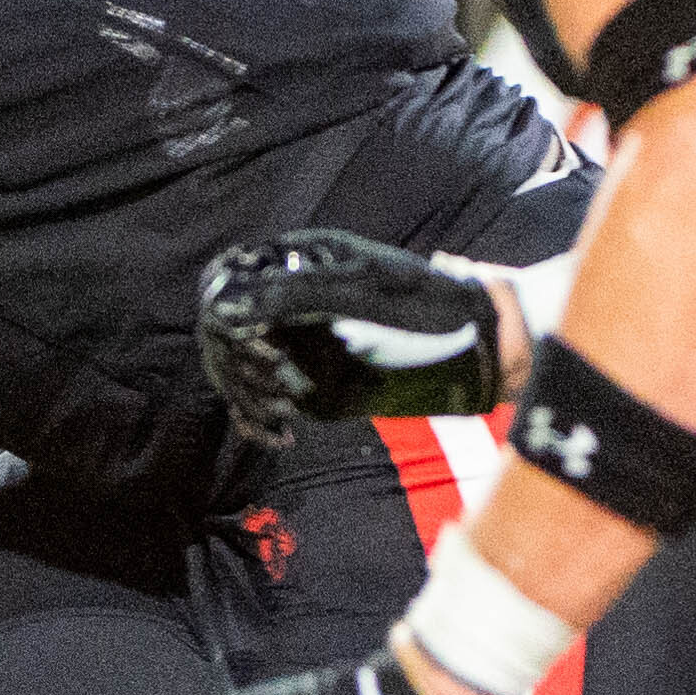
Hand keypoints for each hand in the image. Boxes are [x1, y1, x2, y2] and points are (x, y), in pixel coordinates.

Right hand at [198, 229, 506, 439]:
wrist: (473, 335)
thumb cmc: (422, 301)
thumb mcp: (357, 289)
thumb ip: (291, 294)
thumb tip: (227, 308)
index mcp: (289, 259)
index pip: (224, 281)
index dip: (226, 315)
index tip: (262, 348)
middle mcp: (280, 293)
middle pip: (222, 331)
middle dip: (242, 366)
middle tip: (283, 389)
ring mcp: (289, 333)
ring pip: (235, 366)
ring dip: (249, 395)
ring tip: (283, 414)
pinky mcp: (303, 367)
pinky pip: (258, 394)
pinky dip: (258, 418)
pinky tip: (278, 435)